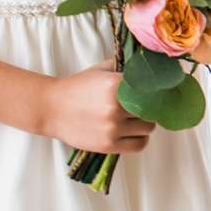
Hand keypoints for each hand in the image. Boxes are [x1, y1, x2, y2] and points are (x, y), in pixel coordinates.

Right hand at [40, 65, 154, 156]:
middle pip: (152, 109)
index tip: (158, 93)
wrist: (51, 107)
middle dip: (150, 107)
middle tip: (144, 106)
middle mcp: (116, 106)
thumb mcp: (101, 70)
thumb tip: (148, 66)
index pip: (152, 89)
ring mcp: (112, 127)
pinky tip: (134, 133)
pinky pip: (139, 145)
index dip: (157, 92)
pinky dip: (141, 139)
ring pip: (148, 127)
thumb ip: (124, 68)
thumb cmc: (77, 87)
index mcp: (116, 84)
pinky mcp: (108, 144)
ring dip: (145, 123)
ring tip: (136, 119)